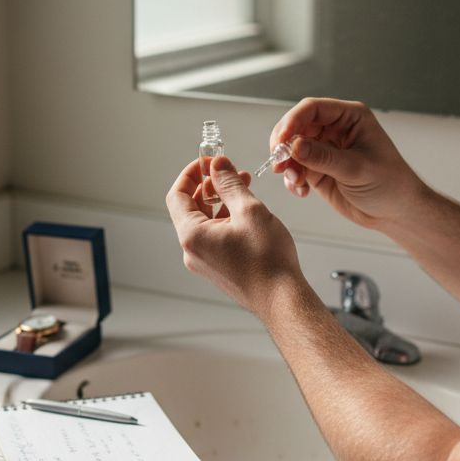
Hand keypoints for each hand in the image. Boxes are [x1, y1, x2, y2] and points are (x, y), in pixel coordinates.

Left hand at [166, 155, 305, 318]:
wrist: (282, 298)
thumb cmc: (267, 262)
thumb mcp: (249, 210)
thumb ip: (229, 183)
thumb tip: (218, 165)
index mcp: (192, 235)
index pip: (177, 195)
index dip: (191, 174)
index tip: (207, 162)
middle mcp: (193, 250)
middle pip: (190, 207)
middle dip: (209, 185)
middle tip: (229, 171)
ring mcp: (205, 260)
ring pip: (205, 221)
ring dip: (220, 201)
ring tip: (244, 187)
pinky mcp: (218, 266)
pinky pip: (214, 235)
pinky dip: (226, 218)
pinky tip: (246, 210)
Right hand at [268, 98, 425, 231]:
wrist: (395, 212)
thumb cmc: (389, 184)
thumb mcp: (356, 169)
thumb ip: (324, 157)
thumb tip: (294, 146)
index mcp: (350, 117)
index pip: (313, 109)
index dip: (292, 121)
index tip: (281, 140)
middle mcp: (335, 129)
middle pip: (297, 126)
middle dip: (284, 145)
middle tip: (279, 163)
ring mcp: (325, 149)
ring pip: (292, 148)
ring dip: (287, 165)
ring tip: (296, 182)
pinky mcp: (318, 169)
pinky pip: (295, 168)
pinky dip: (292, 179)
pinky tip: (302, 191)